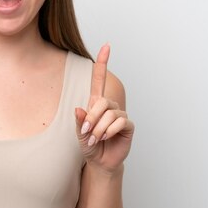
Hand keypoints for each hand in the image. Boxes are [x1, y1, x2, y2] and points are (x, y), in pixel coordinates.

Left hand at [75, 44, 134, 173]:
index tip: (107, 45)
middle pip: (102, 101)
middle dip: (92, 117)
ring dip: (99, 128)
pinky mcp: (128, 126)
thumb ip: (79, 121)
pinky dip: (109, 131)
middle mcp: (110, 107)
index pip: (99, 79)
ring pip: (110, 114)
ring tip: (95, 139)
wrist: (100, 161)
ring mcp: (120, 115)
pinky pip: (120, 122)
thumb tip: (79, 109)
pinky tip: (106, 138)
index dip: (103, 62)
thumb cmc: (89, 145)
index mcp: (96, 103)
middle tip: (87, 132)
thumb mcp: (79, 133)